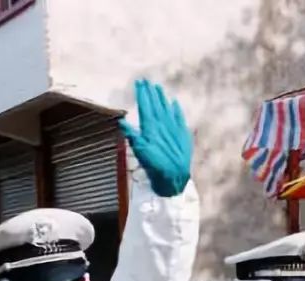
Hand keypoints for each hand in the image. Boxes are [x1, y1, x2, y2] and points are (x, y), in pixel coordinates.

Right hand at [119, 79, 192, 196]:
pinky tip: (174, 103)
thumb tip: (121, 121)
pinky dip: (176, 109)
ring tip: (158, 87)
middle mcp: (163, 123)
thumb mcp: (138, 150)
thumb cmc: (153, 164)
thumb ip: (131, 134)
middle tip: (147, 81)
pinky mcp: (183, 133)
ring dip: (162, 97)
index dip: (142, 93)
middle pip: (156, 103)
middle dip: (150, 92)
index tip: (139, 83)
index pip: (145, 105)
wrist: (174, 175)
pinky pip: (179, 117)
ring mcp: (174, 127)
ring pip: (167, 108)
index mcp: (150, 126)